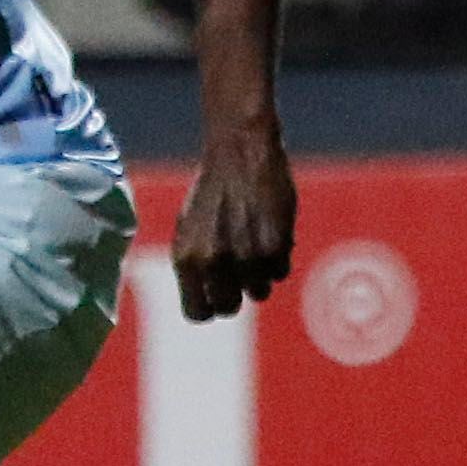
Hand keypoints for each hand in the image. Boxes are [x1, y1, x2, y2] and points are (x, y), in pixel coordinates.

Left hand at [173, 119, 295, 319]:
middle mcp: (212, 262)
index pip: (197, 313)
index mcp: (185, 259)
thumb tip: (208, 303)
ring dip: (259, 273)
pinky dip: (278, 257)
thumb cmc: (213, 190)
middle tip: (239, 272)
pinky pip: (280, 272)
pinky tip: (268, 229)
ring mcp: (244, 257)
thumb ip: (197, 268)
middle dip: (235, 294)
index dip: (209, 307)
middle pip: (228, 308)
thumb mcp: (190, 230)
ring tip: (252, 241)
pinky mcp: (273, 247)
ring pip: (259, 292)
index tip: (216, 296)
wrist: (239, 152)